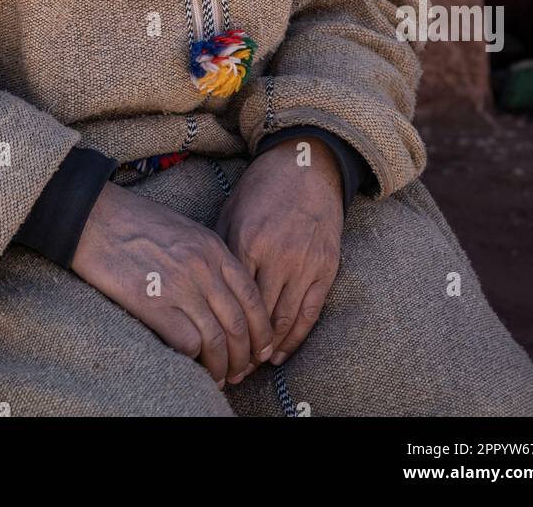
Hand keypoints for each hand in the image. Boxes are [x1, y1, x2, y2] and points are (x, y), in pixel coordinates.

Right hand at [70, 179, 274, 388]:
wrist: (96, 218)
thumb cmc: (136, 222)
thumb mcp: (185, 230)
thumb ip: (208, 258)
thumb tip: (223, 294)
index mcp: (213, 248)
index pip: (252, 296)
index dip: (261, 329)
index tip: (260, 348)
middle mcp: (203, 267)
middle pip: (239, 323)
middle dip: (246, 355)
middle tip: (242, 372)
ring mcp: (179, 285)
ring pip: (217, 339)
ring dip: (222, 366)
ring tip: (220, 377)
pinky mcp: (153, 303)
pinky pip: (187, 342)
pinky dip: (194, 360)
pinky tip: (192, 366)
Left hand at [214, 136, 343, 373]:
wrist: (308, 165)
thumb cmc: (262, 187)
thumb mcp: (232, 211)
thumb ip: (221, 249)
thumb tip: (206, 287)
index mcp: (247, 241)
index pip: (231, 299)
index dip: (221, 328)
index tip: (210, 348)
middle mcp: (277, 256)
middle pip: (257, 316)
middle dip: (242, 347)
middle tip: (230, 368)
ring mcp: (305, 263)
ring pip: (284, 320)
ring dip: (268, 349)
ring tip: (252, 366)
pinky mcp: (326, 267)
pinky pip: (310, 312)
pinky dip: (295, 338)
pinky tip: (281, 354)